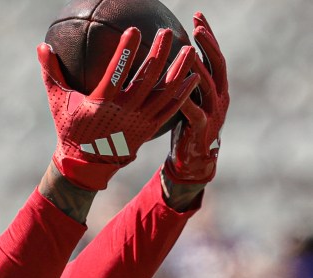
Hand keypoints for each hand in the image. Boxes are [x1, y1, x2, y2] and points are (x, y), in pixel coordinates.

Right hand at [38, 28, 199, 190]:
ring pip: (164, 92)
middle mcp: (123, 110)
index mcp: (101, 102)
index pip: (117, 71)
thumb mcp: (58, 102)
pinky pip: (170, 109)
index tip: (135, 30)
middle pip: (146, 78)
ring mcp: (139, 120)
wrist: (85, 165)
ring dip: (178, 70)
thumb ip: (51, 73)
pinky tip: (192, 77)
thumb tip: (41, 47)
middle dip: (159, 53)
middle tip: (166, 32)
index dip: (127, 50)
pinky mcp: (148, 128)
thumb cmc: (70, 129)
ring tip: (188, 50)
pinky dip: (182, 93)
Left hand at [164, 12, 229, 183]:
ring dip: (198, 67)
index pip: (214, 55)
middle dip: (209, 44)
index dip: (208, 36)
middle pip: (217, 64)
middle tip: (198, 27)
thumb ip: (181, 79)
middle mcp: (219, 96)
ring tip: (188, 51)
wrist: (193, 158)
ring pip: (208, 85)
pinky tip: (178, 90)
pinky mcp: (201, 128)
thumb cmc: (186, 125)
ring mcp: (213, 112)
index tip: (198, 16)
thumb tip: (161, 56)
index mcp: (216, 87)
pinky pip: (195, 112)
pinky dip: (187, 101)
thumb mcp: (186, 98)